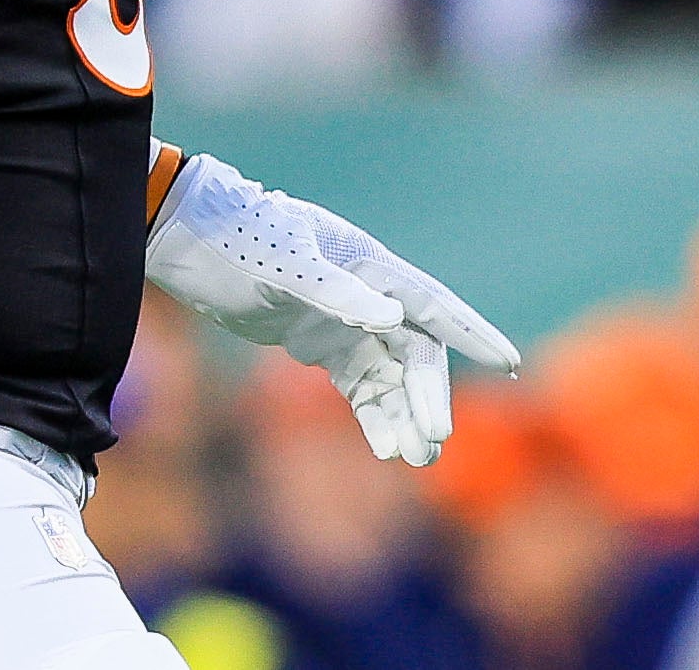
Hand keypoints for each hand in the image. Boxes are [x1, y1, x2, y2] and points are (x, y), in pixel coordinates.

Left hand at [144, 154, 521, 465]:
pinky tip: (385, 448)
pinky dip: (374, 414)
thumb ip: (338, 293)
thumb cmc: (241, 238)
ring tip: (416, 459)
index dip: (471, 333)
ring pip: (390, 374)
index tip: (508, 362)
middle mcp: (368, 293)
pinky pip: (359, 384)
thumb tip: (394, 320)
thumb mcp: (286, 263)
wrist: (190, 239)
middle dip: (428, 395)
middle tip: (433, 439)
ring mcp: (345, 318)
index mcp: (370, 265)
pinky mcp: (319, 340)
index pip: (432, 304)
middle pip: (414, 351)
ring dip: (404, 413)